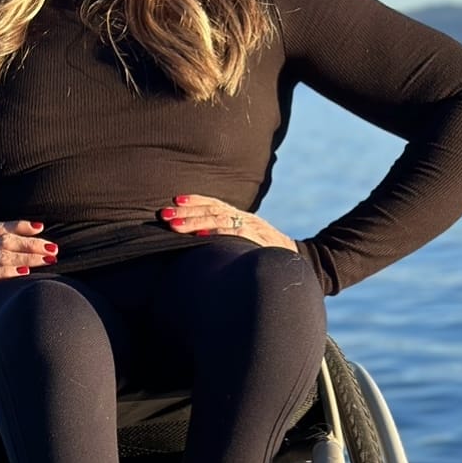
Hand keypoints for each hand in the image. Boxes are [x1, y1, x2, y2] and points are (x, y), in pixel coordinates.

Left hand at [158, 194, 297, 252]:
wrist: (297, 262)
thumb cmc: (266, 254)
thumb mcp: (246, 242)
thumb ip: (226, 237)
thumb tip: (198, 241)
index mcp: (240, 218)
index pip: (215, 203)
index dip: (195, 200)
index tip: (175, 200)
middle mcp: (245, 219)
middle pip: (212, 209)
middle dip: (186, 211)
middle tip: (164, 214)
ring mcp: (252, 229)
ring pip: (219, 220)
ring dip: (194, 222)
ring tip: (174, 226)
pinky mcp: (258, 241)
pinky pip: (236, 235)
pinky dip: (218, 234)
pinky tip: (201, 237)